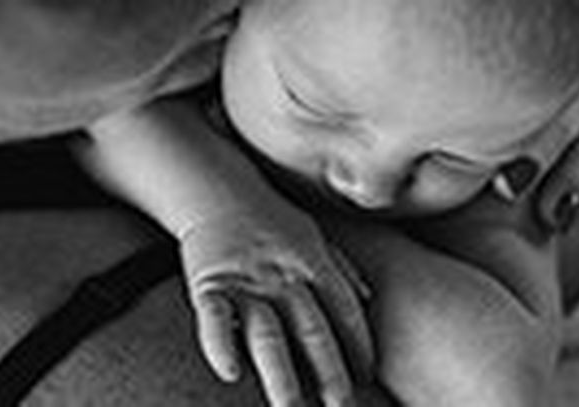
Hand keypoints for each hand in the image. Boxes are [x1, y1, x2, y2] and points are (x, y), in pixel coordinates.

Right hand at [179, 209, 372, 406]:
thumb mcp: (315, 234)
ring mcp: (247, 282)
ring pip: (268, 333)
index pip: (344, 310)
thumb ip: (341, 267)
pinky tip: (230, 373)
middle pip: (312, 329)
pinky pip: (215, 317)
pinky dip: (221, 344)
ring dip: (281, 373)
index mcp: (314, 265)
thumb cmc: (272, 216)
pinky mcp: (209, 284)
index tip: (369, 377)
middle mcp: (285, 277)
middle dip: (329, 371)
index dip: (358, 344)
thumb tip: (368, 296)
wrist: (218, 188)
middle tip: (341, 405)